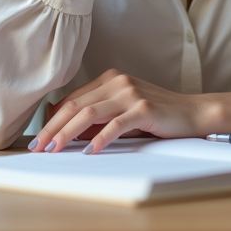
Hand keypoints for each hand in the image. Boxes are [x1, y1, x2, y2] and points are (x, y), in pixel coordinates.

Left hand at [28, 69, 213, 153]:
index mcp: (110, 79)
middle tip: (38, 147)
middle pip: (75, 105)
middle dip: (53, 127)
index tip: (39, 139)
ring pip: (89, 113)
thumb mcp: (122, 112)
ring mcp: (131, 93)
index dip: (52, 119)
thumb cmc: (156, 115)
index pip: (72, 99)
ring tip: (55, 149)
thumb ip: (97, 116)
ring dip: (68, 133)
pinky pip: (115, 124)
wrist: (192, 113)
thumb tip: (63, 129)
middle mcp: (118, 82)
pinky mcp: (144, 108)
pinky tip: (89, 150)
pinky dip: (99, 138)